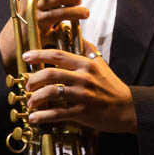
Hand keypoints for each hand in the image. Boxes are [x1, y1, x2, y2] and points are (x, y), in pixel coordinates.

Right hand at [0, 0, 91, 71]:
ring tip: (84, 13)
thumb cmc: (27, 21)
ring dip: (76, 11)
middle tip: (79, 1)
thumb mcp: (36, 4)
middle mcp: (32, 2)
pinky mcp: (37, 29)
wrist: (10, 43)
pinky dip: (69, 23)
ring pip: (60, 10)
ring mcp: (34, 16)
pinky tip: (75, 24)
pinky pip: (57, 24)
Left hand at [23, 40, 137, 133]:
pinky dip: (42, 116)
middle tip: (27, 84)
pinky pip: (57, 113)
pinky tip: (35, 117)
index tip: (27, 56)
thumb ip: (88, 50)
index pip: (58, 55)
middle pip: (50, 74)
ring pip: (51, 93)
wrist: (127, 108)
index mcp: (86, 64)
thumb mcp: (102, 64)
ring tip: (31, 102)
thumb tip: (78, 37)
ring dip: (36, 98)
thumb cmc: (112, 86)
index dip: (39, 54)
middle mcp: (84, 78)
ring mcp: (83, 95)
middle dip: (33, 79)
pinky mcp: (82, 112)